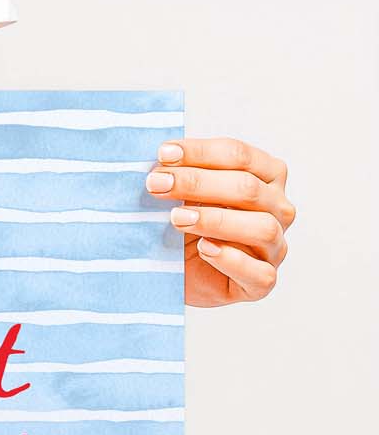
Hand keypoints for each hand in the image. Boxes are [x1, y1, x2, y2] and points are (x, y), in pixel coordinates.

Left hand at [146, 138, 293, 306]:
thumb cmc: (182, 229)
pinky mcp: (262, 281)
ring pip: (260, 227)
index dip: (200, 153)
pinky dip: (231, 259)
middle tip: (156, 184)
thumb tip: (160, 158)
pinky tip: (203, 249)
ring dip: (215, 220)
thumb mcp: (180, 196)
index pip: (239, 156)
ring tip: (176, 218)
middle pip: (247, 188)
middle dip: (197, 183)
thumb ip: (179, 175)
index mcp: (266, 177)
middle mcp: (278, 209)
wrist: (174, 275)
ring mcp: (275, 246)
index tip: (162, 154)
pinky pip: (259, 272)